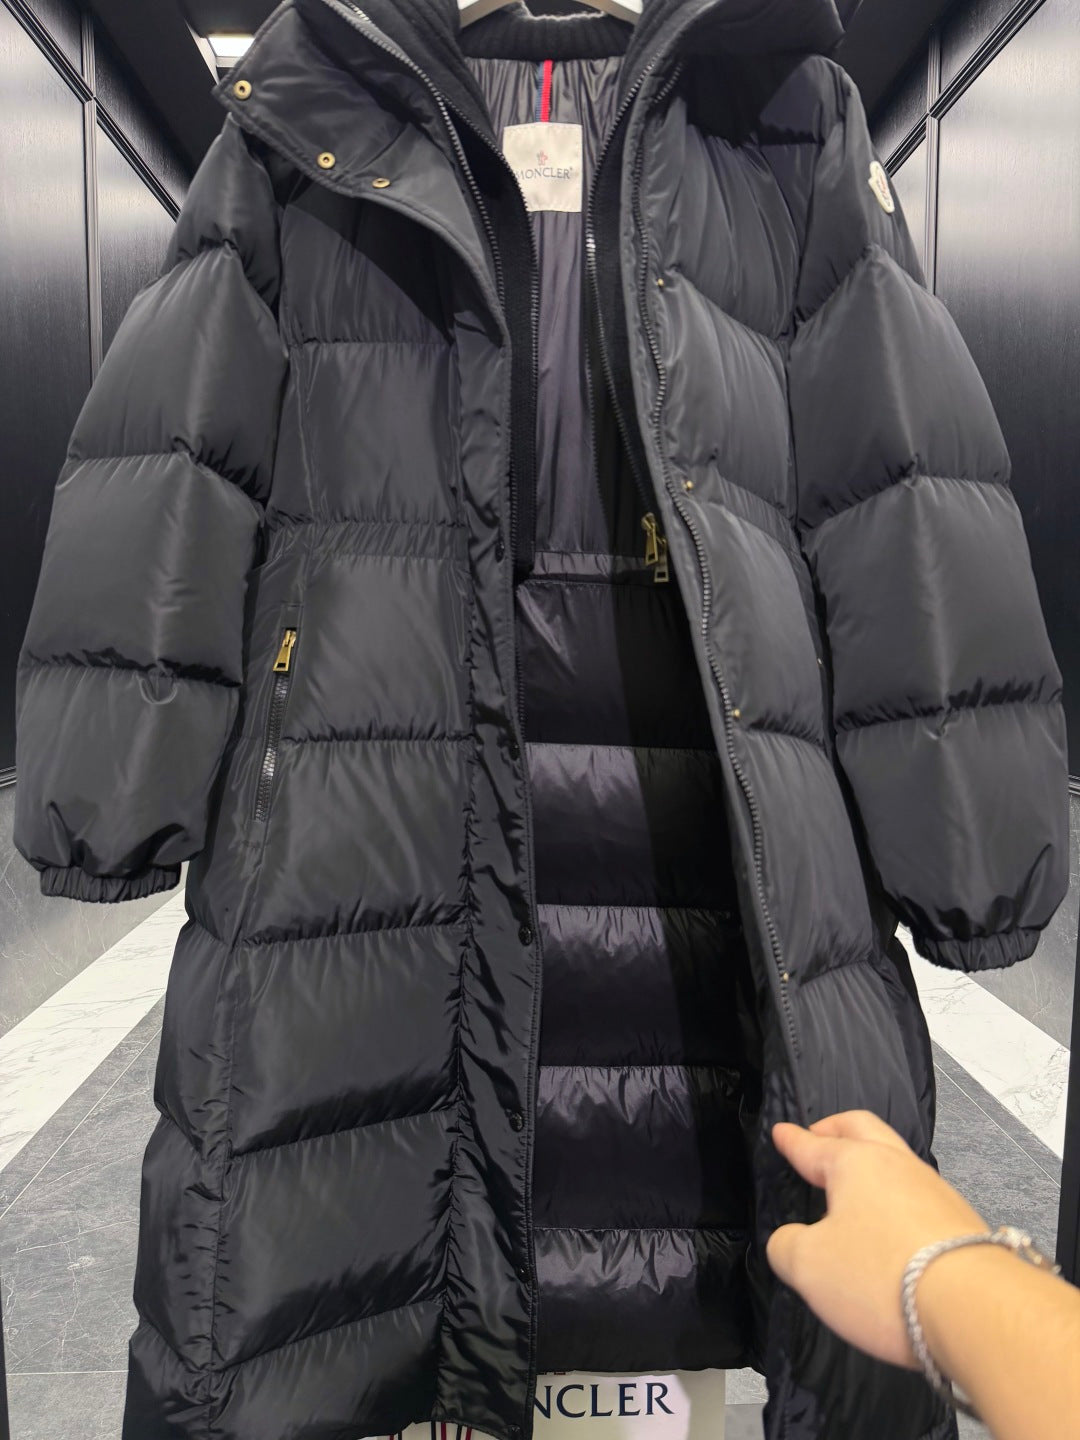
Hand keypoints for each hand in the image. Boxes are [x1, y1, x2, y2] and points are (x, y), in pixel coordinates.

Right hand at [766, 1109, 988, 1368]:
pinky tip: (893, 1222)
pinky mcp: (962, 1222)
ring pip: (897, 1160)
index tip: (781, 1132)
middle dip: (836, 1128)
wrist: (975, 1308)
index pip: (814, 1146)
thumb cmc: (879, 1275)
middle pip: (864, 1129)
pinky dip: (897, 1196)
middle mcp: (897, 1165)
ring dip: (872, 1162)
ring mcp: (935, 1191)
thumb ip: (786, 1246)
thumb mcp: (808, 1266)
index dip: (793, 1141)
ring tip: (856, 1182)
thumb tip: (791, 1240)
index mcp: (855, 1163)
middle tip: (819, 1134)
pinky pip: (919, 1195)